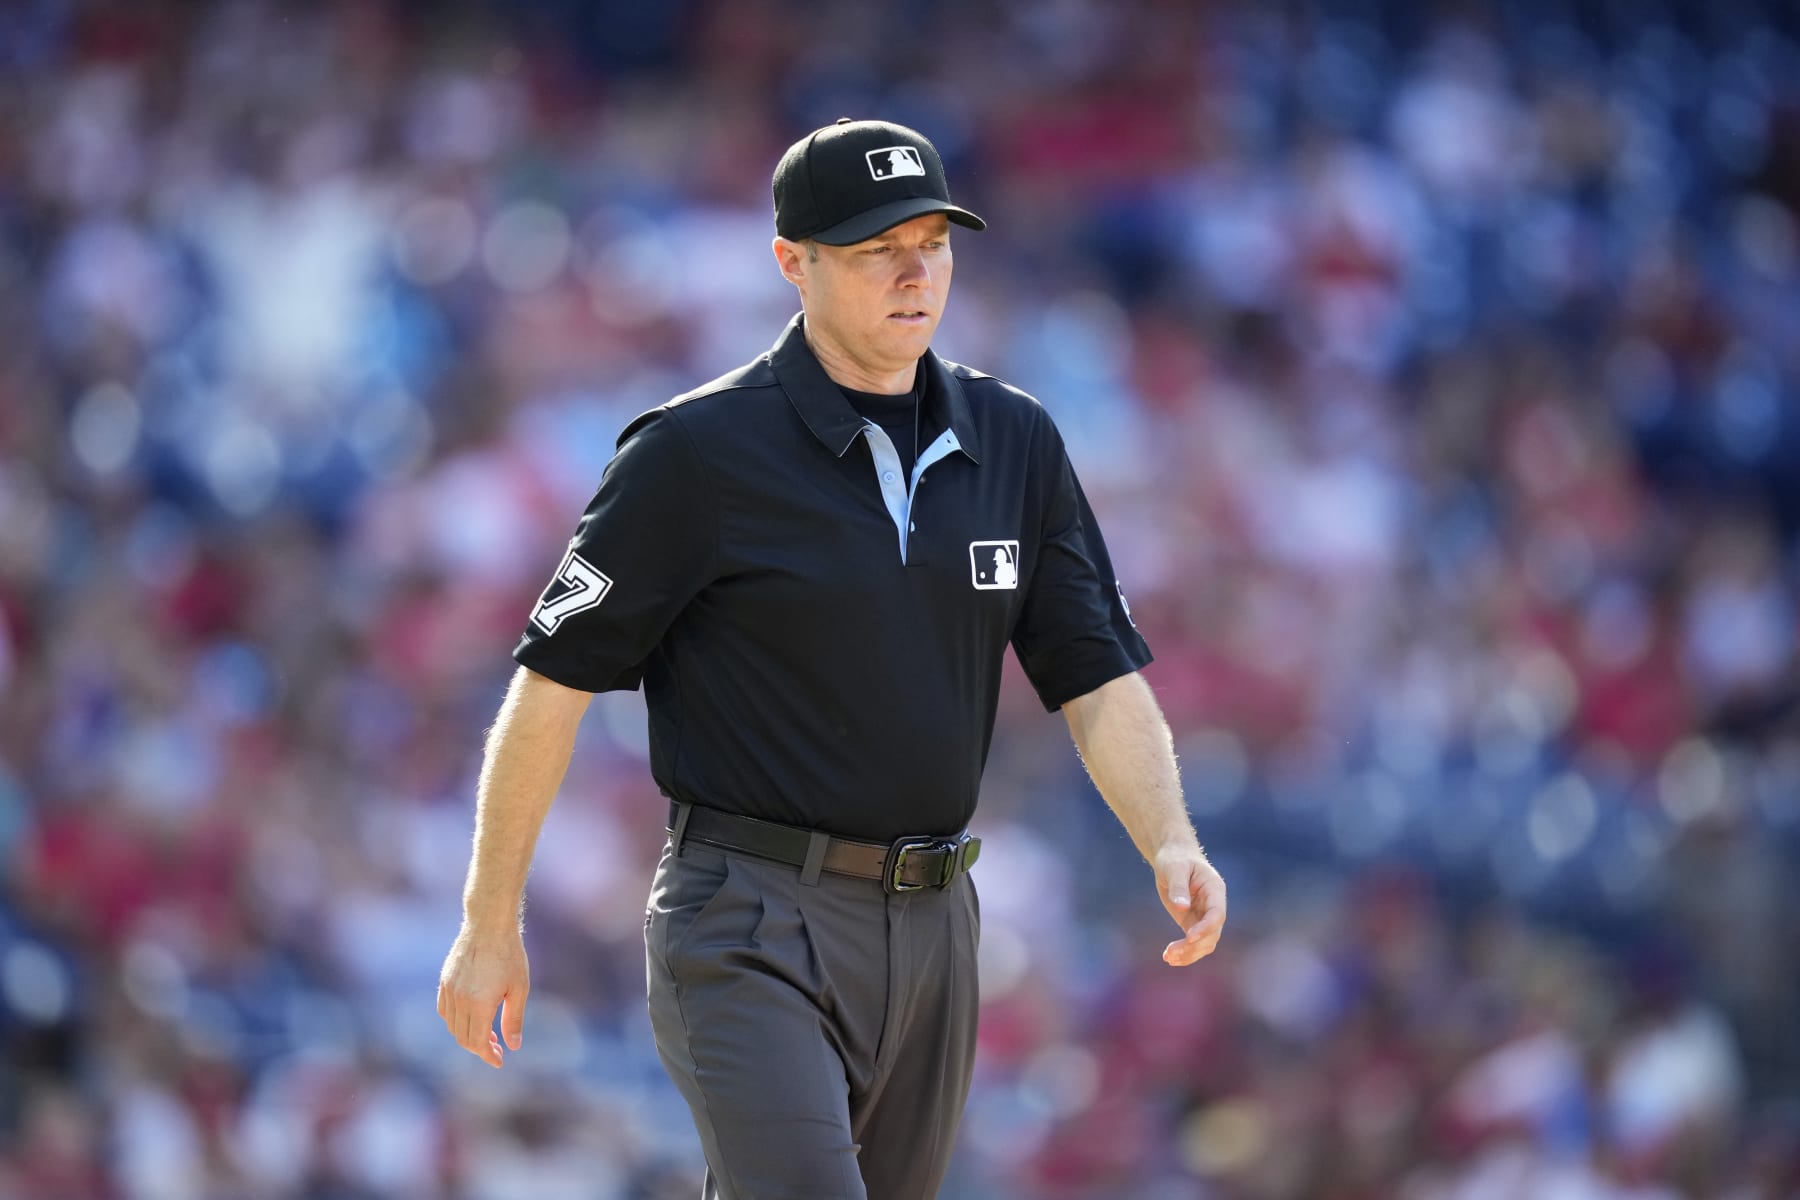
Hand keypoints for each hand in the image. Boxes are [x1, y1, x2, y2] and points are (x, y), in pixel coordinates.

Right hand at [437, 922, 528, 1066]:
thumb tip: (513, 1046)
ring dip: (467, 1035)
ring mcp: (449, 990)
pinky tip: (471, 1018)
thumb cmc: (509, 955)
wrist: (489, 925)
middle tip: (496, 1048)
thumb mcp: (519, 988)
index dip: (487, 1055)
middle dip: (479, 1048)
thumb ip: (514, 1019)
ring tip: (486, 1034)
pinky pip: (444, 1011)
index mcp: (480, 1004)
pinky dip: (455, 1021)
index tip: (498, 1061)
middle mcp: (460, 1000)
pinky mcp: (444, 981)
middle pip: (463, 1037)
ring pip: (452, 1026)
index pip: (477, 1042)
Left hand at [1154, 843, 1225, 966]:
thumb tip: (1182, 907)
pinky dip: (1184, 952)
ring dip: (1189, 954)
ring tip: (1168, 958)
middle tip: (1171, 952)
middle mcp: (1213, 905)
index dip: (1206, 927)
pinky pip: (1193, 943)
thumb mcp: (1174, 867)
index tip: (1189, 937)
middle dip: (1194, 946)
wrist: (1172, 857)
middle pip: (1212, 933)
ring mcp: (1203, 915)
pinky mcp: (1192, 922)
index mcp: (1214, 890)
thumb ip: (1178, 886)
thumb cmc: (1175, 858)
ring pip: (1205, 943)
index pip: (1217, 913)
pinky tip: (1168, 957)